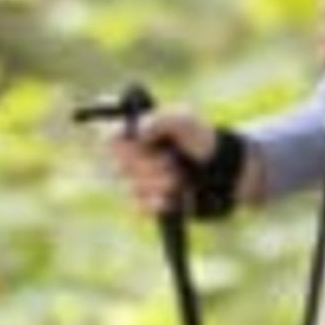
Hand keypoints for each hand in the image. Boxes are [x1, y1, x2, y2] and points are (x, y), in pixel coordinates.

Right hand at [100, 109, 233, 216]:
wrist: (217, 173)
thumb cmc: (199, 140)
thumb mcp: (185, 120)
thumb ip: (162, 119)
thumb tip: (139, 131)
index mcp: (133, 131)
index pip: (107, 135)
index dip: (117, 139)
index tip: (136, 140)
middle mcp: (127, 156)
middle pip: (118, 163)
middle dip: (147, 164)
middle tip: (170, 161)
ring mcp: (132, 181)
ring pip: (130, 186)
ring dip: (157, 182)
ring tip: (179, 178)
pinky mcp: (142, 202)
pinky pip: (137, 206)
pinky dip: (155, 202)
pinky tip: (169, 198)